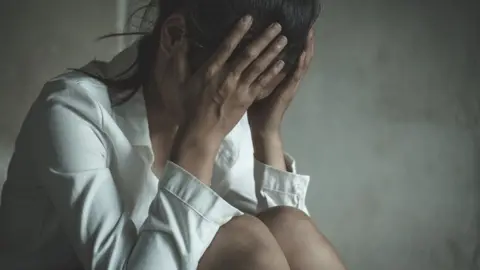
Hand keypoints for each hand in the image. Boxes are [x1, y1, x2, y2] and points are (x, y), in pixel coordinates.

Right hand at [170, 16, 288, 183]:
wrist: (202, 131)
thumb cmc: (190, 106)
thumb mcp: (181, 82)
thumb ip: (181, 60)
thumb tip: (181, 41)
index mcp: (211, 70)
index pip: (227, 46)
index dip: (238, 31)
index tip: (249, 18)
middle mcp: (228, 76)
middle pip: (249, 54)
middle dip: (264, 38)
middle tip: (277, 25)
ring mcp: (240, 88)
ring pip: (259, 67)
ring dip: (272, 52)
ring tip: (284, 39)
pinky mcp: (247, 99)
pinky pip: (262, 83)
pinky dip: (272, 72)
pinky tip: (282, 62)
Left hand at [248, 29, 314, 168]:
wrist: (262, 128)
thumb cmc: (257, 108)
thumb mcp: (256, 84)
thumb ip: (256, 71)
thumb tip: (246, 55)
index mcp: (281, 76)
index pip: (291, 55)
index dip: (296, 42)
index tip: (296, 27)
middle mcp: (289, 79)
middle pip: (300, 55)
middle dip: (304, 40)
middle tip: (308, 25)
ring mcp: (291, 85)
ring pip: (302, 63)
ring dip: (307, 48)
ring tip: (310, 33)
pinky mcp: (289, 91)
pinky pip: (297, 75)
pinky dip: (301, 63)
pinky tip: (304, 53)